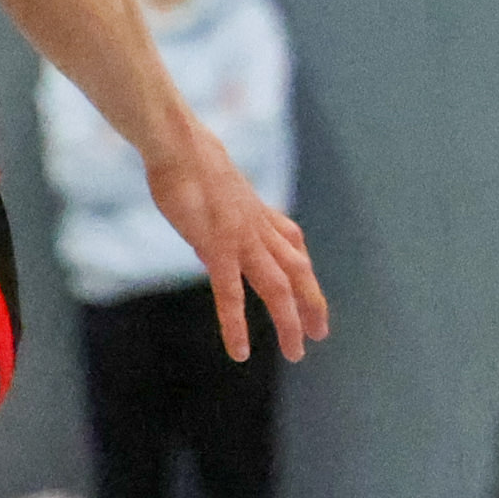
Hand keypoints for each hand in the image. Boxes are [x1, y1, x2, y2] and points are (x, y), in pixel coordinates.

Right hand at [145, 118, 328, 362]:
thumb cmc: (187, 161)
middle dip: (312, 304)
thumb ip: (221, 220)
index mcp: (257, 214)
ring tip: (296, 352)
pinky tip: (239, 352)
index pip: (294, 247)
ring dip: (289, 321)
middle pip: (298, 271)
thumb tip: (214, 244)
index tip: (311, 297)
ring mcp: (242, 239)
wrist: (179, 144)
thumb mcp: (214, 192)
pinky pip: (231, 295)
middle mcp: (259, 229)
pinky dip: (236, 326)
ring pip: (277, 287)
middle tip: (319, 334)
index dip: (306, 275)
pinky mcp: (217, 248)